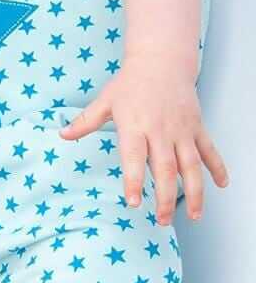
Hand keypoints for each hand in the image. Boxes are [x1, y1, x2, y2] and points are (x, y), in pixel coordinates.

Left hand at [57, 54, 228, 224]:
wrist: (161, 61)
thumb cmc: (131, 83)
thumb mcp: (105, 100)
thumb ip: (85, 121)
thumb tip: (62, 134)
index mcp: (134, 125)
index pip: (134, 158)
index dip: (134, 181)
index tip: (133, 202)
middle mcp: (160, 130)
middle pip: (165, 168)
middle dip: (166, 197)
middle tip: (162, 221)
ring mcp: (181, 130)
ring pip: (191, 165)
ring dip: (194, 192)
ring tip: (194, 216)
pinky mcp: (196, 127)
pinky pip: (209, 150)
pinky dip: (217, 167)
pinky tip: (221, 185)